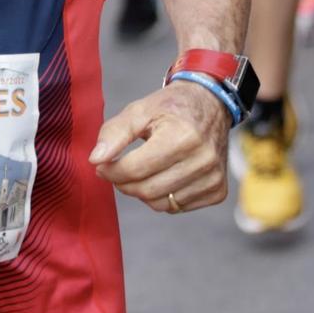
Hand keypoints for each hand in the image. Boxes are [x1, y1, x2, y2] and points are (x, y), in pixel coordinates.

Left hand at [87, 81, 228, 213]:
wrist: (210, 105)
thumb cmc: (171, 107)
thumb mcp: (139, 110)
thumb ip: (114, 133)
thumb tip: (95, 160)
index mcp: (182, 136)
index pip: (135, 169)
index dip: (111, 170)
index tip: (102, 165)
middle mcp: (202, 160)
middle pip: (147, 190)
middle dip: (123, 183)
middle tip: (116, 171)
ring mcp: (213, 178)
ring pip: (161, 204)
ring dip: (142, 192)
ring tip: (140, 171)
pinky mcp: (218, 191)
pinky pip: (177, 207)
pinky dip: (162, 197)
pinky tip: (161, 176)